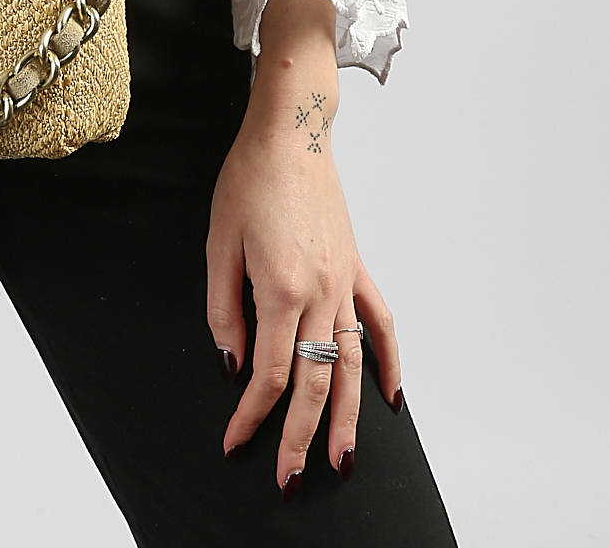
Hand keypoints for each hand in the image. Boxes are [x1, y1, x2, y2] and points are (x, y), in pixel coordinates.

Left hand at [205, 0, 403, 494]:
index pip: (267, 372)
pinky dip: (389, 362)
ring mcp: (344, 280)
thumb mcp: (217, 241)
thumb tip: (230, 360)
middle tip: (289, 481)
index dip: (251, 414)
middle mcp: (319, 291)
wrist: (291, 130)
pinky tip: (392, 398)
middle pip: (313, 382)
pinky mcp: (356, 266)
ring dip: (349, 418)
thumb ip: (222, 306)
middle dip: (299, 437)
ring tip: (344, 463)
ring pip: (351, 364)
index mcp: (279, 287)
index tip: (236, 441)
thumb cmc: (248, 177)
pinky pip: (379, 322)